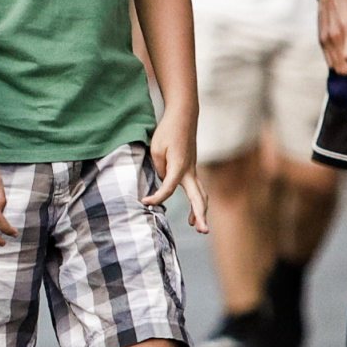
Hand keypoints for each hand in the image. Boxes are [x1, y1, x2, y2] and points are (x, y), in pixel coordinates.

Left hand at [147, 113, 206, 230]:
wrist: (183, 116)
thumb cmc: (167, 131)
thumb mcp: (156, 149)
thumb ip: (160, 168)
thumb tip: (165, 180)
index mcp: (179, 167)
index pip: (168, 189)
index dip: (156, 198)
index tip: (144, 202)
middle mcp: (190, 171)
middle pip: (198, 197)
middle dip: (201, 215)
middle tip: (202, 230)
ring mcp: (193, 170)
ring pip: (201, 194)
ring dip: (201, 210)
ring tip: (197, 226)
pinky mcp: (192, 168)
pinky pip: (197, 189)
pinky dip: (197, 201)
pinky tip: (194, 212)